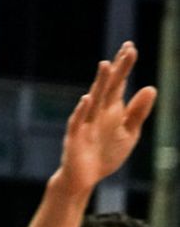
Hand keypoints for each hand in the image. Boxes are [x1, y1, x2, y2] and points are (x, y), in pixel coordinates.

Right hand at [57, 42, 157, 192]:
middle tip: (127, 49)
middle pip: (109, 87)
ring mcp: (85, 123)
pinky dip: (82, 110)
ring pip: (94, 99)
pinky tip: (87, 98)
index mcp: (111, 110)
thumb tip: (151, 87)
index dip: (125, 67)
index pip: (119, 84)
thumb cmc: (105, 154)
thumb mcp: (129, 133)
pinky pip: (78, 122)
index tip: (131, 47)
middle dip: (118, 69)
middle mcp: (98, 112)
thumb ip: (138, 112)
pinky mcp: (75, 137)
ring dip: (100, 83)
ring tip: (106, 65)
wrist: (84, 178)